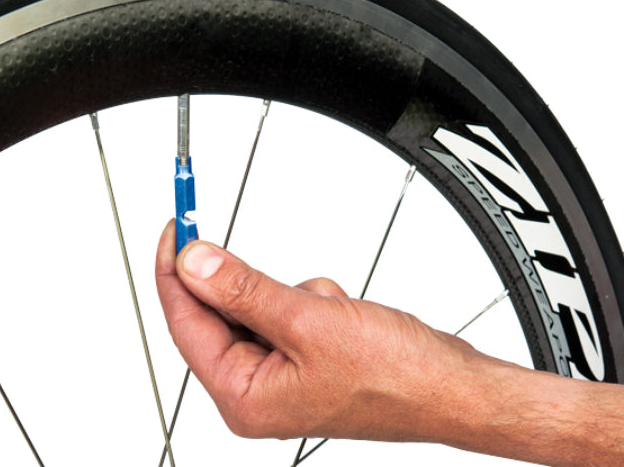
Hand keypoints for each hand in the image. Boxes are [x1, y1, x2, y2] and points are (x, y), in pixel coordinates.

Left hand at [154, 220, 479, 441]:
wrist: (453, 388)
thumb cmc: (396, 379)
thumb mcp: (307, 323)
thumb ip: (242, 290)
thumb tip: (193, 263)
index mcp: (243, 397)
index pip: (186, 324)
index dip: (173, 271)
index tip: (174, 229)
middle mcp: (255, 391)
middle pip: (215, 315)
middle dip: (241, 281)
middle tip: (222, 235)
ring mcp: (279, 374)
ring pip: (253, 307)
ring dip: (282, 292)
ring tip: (324, 307)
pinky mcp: (302, 357)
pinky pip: (283, 310)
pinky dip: (307, 300)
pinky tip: (339, 313)